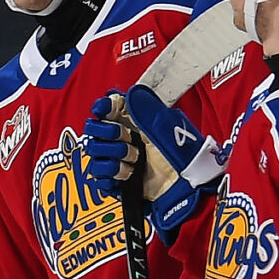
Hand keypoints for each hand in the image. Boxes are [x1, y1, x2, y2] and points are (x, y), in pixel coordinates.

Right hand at [84, 90, 222, 238]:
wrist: (185, 185)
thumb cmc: (181, 156)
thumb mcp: (165, 125)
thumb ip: (144, 108)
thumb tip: (129, 93)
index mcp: (133, 122)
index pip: (107, 108)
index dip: (103, 107)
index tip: (104, 108)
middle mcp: (122, 140)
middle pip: (93, 129)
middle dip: (108, 134)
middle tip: (128, 139)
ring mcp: (116, 161)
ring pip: (93, 154)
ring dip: (114, 157)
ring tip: (134, 161)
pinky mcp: (115, 182)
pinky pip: (98, 177)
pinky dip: (112, 175)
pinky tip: (128, 175)